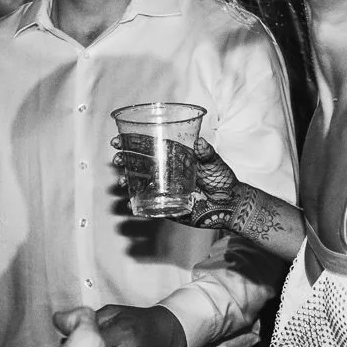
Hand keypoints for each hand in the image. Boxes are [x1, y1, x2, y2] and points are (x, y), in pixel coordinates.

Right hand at [112, 134, 239, 228]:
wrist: (229, 204)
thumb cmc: (222, 180)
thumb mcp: (215, 163)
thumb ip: (207, 153)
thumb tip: (200, 142)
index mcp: (175, 156)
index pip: (150, 146)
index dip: (132, 142)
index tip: (117, 141)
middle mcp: (166, 170)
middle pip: (140, 163)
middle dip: (125, 160)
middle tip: (116, 159)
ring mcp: (165, 188)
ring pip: (140, 182)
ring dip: (127, 180)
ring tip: (122, 181)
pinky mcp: (167, 205)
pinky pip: (148, 204)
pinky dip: (136, 203)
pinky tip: (129, 202)